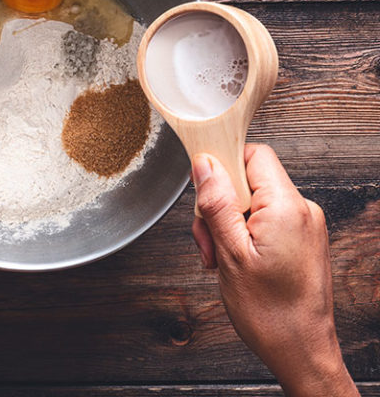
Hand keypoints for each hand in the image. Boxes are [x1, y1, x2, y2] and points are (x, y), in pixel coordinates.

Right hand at [191, 145, 357, 396]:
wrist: (302, 354)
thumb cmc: (271, 314)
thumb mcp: (230, 254)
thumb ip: (217, 203)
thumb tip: (205, 164)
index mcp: (286, 207)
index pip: (254, 154)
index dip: (224, 164)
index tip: (204, 188)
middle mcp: (301, 210)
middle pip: (248, 180)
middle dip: (219, 205)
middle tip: (209, 239)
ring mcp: (303, 225)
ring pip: (251, 202)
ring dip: (227, 225)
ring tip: (220, 257)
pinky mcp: (300, 238)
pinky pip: (264, 219)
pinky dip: (242, 234)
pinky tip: (234, 260)